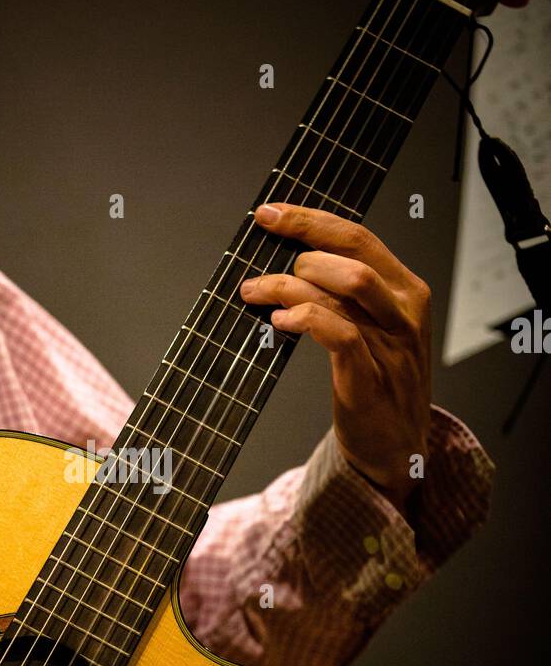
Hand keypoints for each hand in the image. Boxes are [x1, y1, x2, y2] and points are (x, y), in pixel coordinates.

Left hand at [240, 202, 430, 512]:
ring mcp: (392, 345)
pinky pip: (339, 333)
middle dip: (299, 243)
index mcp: (407, 292)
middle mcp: (405, 312)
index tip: (270, 214)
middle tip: (261, 258)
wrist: (396, 451)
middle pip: (352, 254)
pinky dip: (304, 319)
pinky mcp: (372, 378)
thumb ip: (344, 296)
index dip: (310, 220)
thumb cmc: (379, 386)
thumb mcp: (375, 330)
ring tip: (257, 292)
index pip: (359, 238)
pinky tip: (280, 324)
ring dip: (289, 284)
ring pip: (344, 288)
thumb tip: (290, 263)